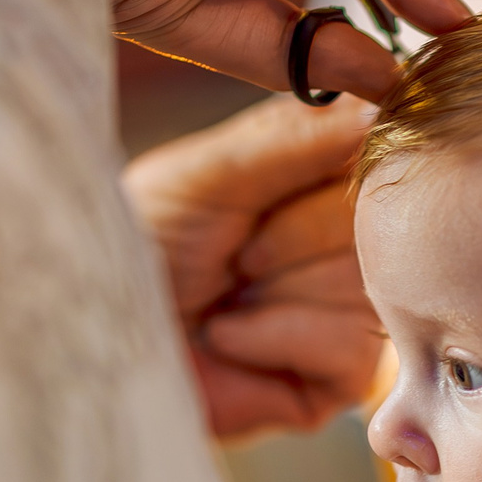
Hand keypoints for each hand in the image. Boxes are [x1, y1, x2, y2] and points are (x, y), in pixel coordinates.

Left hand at [124, 94, 382, 437]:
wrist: (100, 338)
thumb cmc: (143, 250)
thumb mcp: (207, 174)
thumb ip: (295, 137)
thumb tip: (381, 105)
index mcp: (322, 176)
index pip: (379, 152)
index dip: (345, 160)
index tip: (289, 180)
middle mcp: (348, 240)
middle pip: (378, 220)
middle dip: (291, 234)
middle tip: (234, 253)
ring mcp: (351, 307)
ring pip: (365, 281)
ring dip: (274, 289)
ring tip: (226, 298)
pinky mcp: (342, 375)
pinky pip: (347, 344)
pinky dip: (274, 336)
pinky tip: (229, 337)